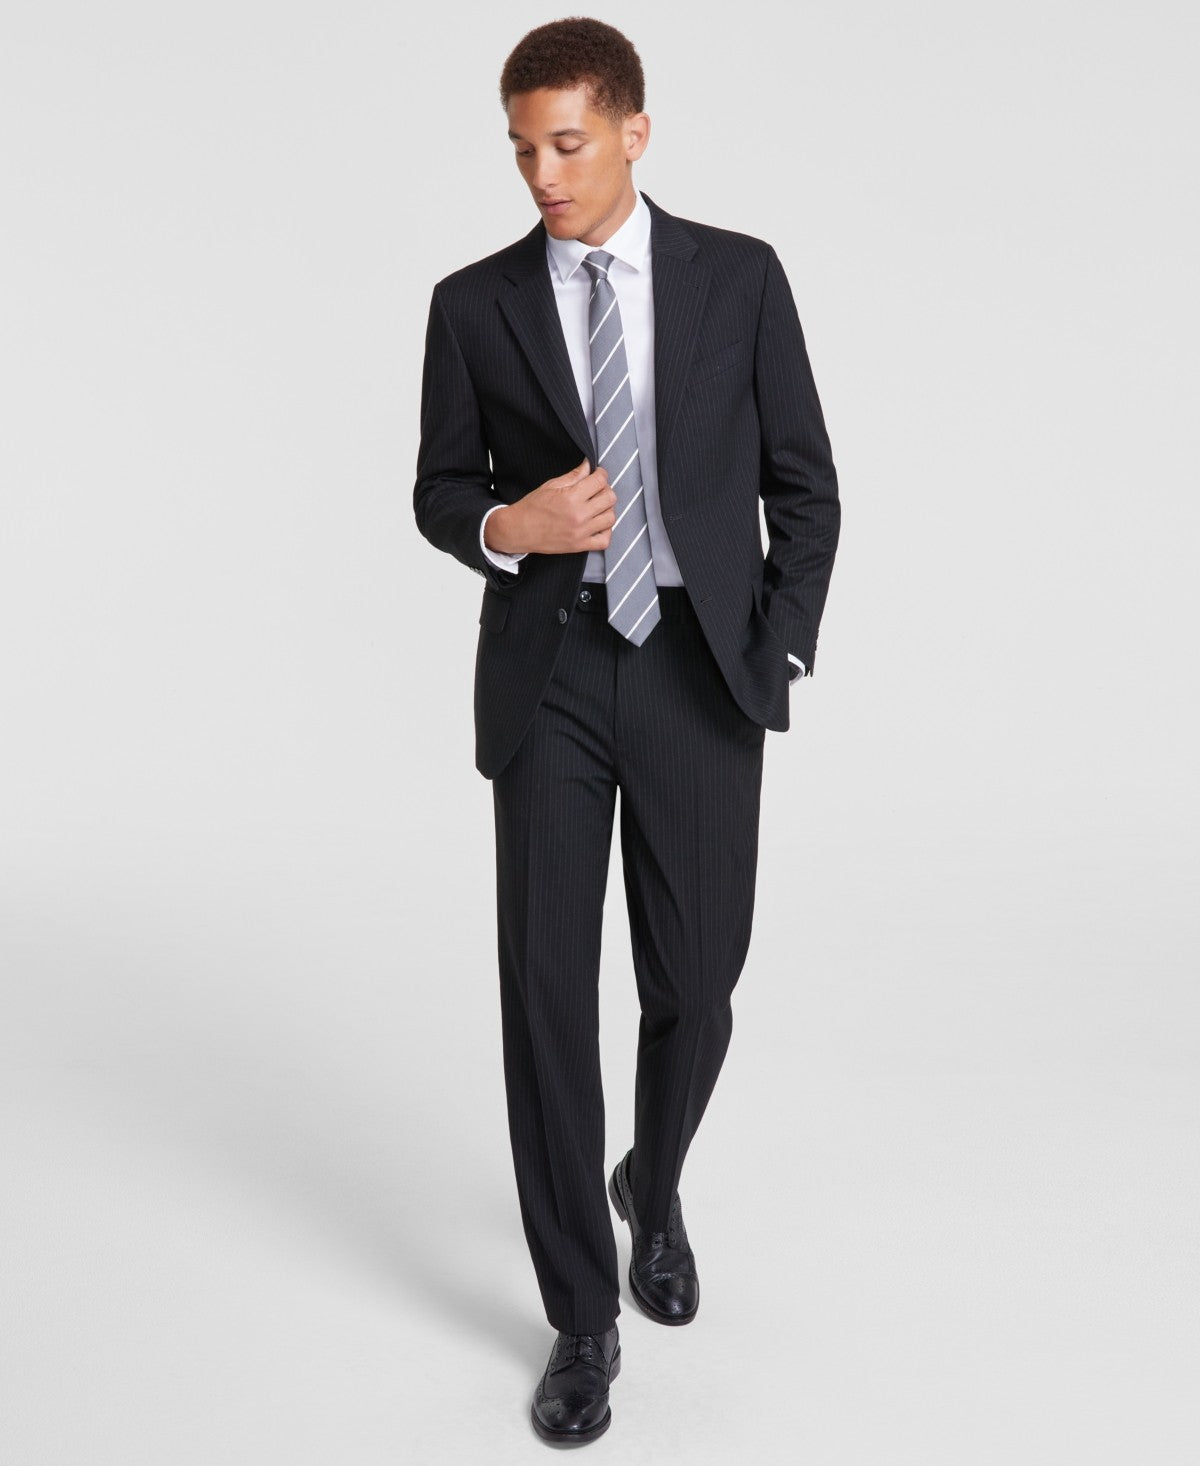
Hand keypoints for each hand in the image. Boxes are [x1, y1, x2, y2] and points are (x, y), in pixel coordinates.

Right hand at [483, 459, 615, 555]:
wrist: (518, 530)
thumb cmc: (532, 507)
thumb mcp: (551, 485)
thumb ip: (573, 476)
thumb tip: (588, 466)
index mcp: (571, 497)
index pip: (600, 481)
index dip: (601, 474)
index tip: (597, 474)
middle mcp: (579, 515)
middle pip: (610, 498)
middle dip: (605, 490)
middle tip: (596, 489)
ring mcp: (581, 532)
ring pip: (611, 518)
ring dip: (607, 509)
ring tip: (597, 507)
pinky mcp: (579, 546)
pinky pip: (605, 541)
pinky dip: (606, 532)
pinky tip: (598, 525)